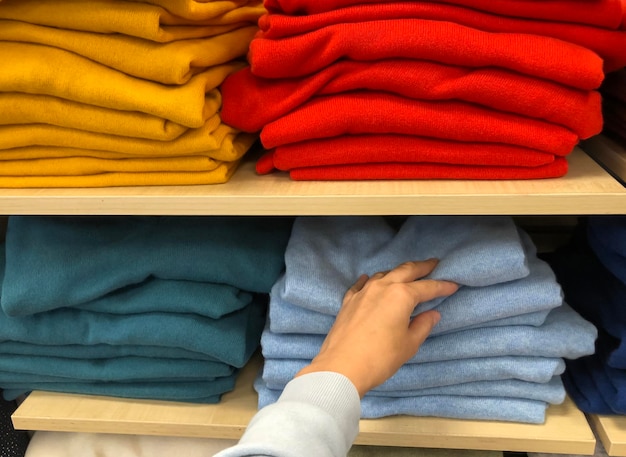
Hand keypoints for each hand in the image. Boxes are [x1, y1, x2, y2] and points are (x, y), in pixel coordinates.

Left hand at [295, 259, 458, 396]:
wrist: (342, 367)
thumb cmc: (380, 358)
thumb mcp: (409, 344)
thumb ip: (422, 326)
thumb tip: (432, 314)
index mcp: (401, 295)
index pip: (427, 287)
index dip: (442, 286)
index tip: (454, 284)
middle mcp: (382, 287)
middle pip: (405, 271)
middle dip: (422, 267)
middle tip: (434, 263)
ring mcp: (363, 292)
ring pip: (383, 274)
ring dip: (397, 272)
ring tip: (406, 274)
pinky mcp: (348, 301)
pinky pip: (362, 284)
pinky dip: (370, 280)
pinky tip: (370, 279)